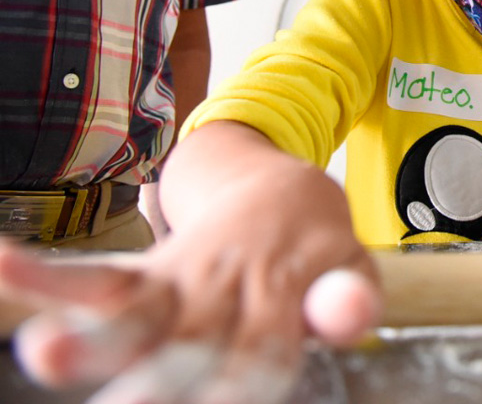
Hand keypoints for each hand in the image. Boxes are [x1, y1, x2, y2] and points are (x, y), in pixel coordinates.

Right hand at [0, 161, 380, 402]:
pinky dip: (46, 275)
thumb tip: (354, 316)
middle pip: (186, 343)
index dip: (243, 382)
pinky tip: (2, 264)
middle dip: (155, 383)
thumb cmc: (318, 252)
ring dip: (86, 337)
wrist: (286, 191)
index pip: (260, 353)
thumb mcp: (351, 269)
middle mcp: (222, 296)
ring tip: (43, 353)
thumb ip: (349, 298)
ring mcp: (179, 284)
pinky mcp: (144, 276)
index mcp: (279, 300)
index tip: (224, 402)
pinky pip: (96, 276)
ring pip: (130, 312)